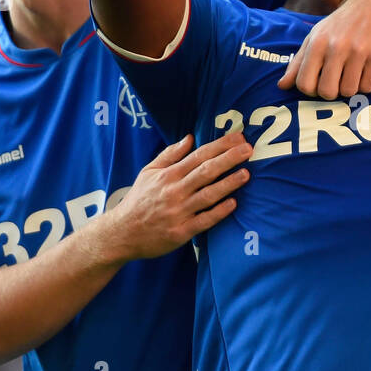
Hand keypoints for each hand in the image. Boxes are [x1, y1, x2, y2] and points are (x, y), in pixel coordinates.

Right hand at [106, 132, 251, 260]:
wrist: (122, 233)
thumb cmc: (138, 200)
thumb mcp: (148, 172)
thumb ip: (170, 154)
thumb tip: (189, 137)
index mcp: (168, 175)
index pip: (198, 155)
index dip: (220, 146)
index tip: (238, 138)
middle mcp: (175, 191)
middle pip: (206, 171)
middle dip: (229, 159)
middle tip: (249, 149)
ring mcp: (179, 212)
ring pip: (208, 195)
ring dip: (228, 183)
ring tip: (246, 174)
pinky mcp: (181, 232)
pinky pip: (204, 220)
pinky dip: (219, 212)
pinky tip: (233, 204)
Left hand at [278, 0, 370, 97]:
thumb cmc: (339, 25)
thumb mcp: (315, 37)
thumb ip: (298, 63)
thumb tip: (282, 86)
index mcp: (317, 43)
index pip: (305, 84)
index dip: (310, 91)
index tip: (318, 83)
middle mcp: (336, 47)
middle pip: (327, 92)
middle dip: (330, 92)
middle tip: (335, 81)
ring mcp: (358, 52)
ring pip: (349, 91)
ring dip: (349, 88)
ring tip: (351, 74)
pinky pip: (367, 86)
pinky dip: (365, 84)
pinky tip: (364, 71)